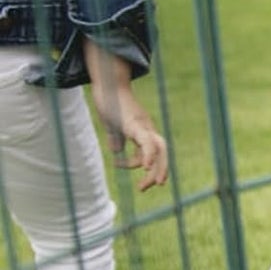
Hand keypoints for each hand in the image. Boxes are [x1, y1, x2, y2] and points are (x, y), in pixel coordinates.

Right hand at [83, 42, 168, 188]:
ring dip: (156, 169)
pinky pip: (147, 142)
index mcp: (144, 131)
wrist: (107, 81)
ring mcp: (143, 125)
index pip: (155, 153)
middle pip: (163, 153)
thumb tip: (116, 151)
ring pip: (159, 149)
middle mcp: (148, 129)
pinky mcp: (134, 123)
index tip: (128, 174)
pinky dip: (148, 155)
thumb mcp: (112, 123)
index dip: (147, 166)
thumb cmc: (109, 101)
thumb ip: (116, 137)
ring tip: (144, 185)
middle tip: (151, 187)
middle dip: (160, 172)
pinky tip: (144, 166)